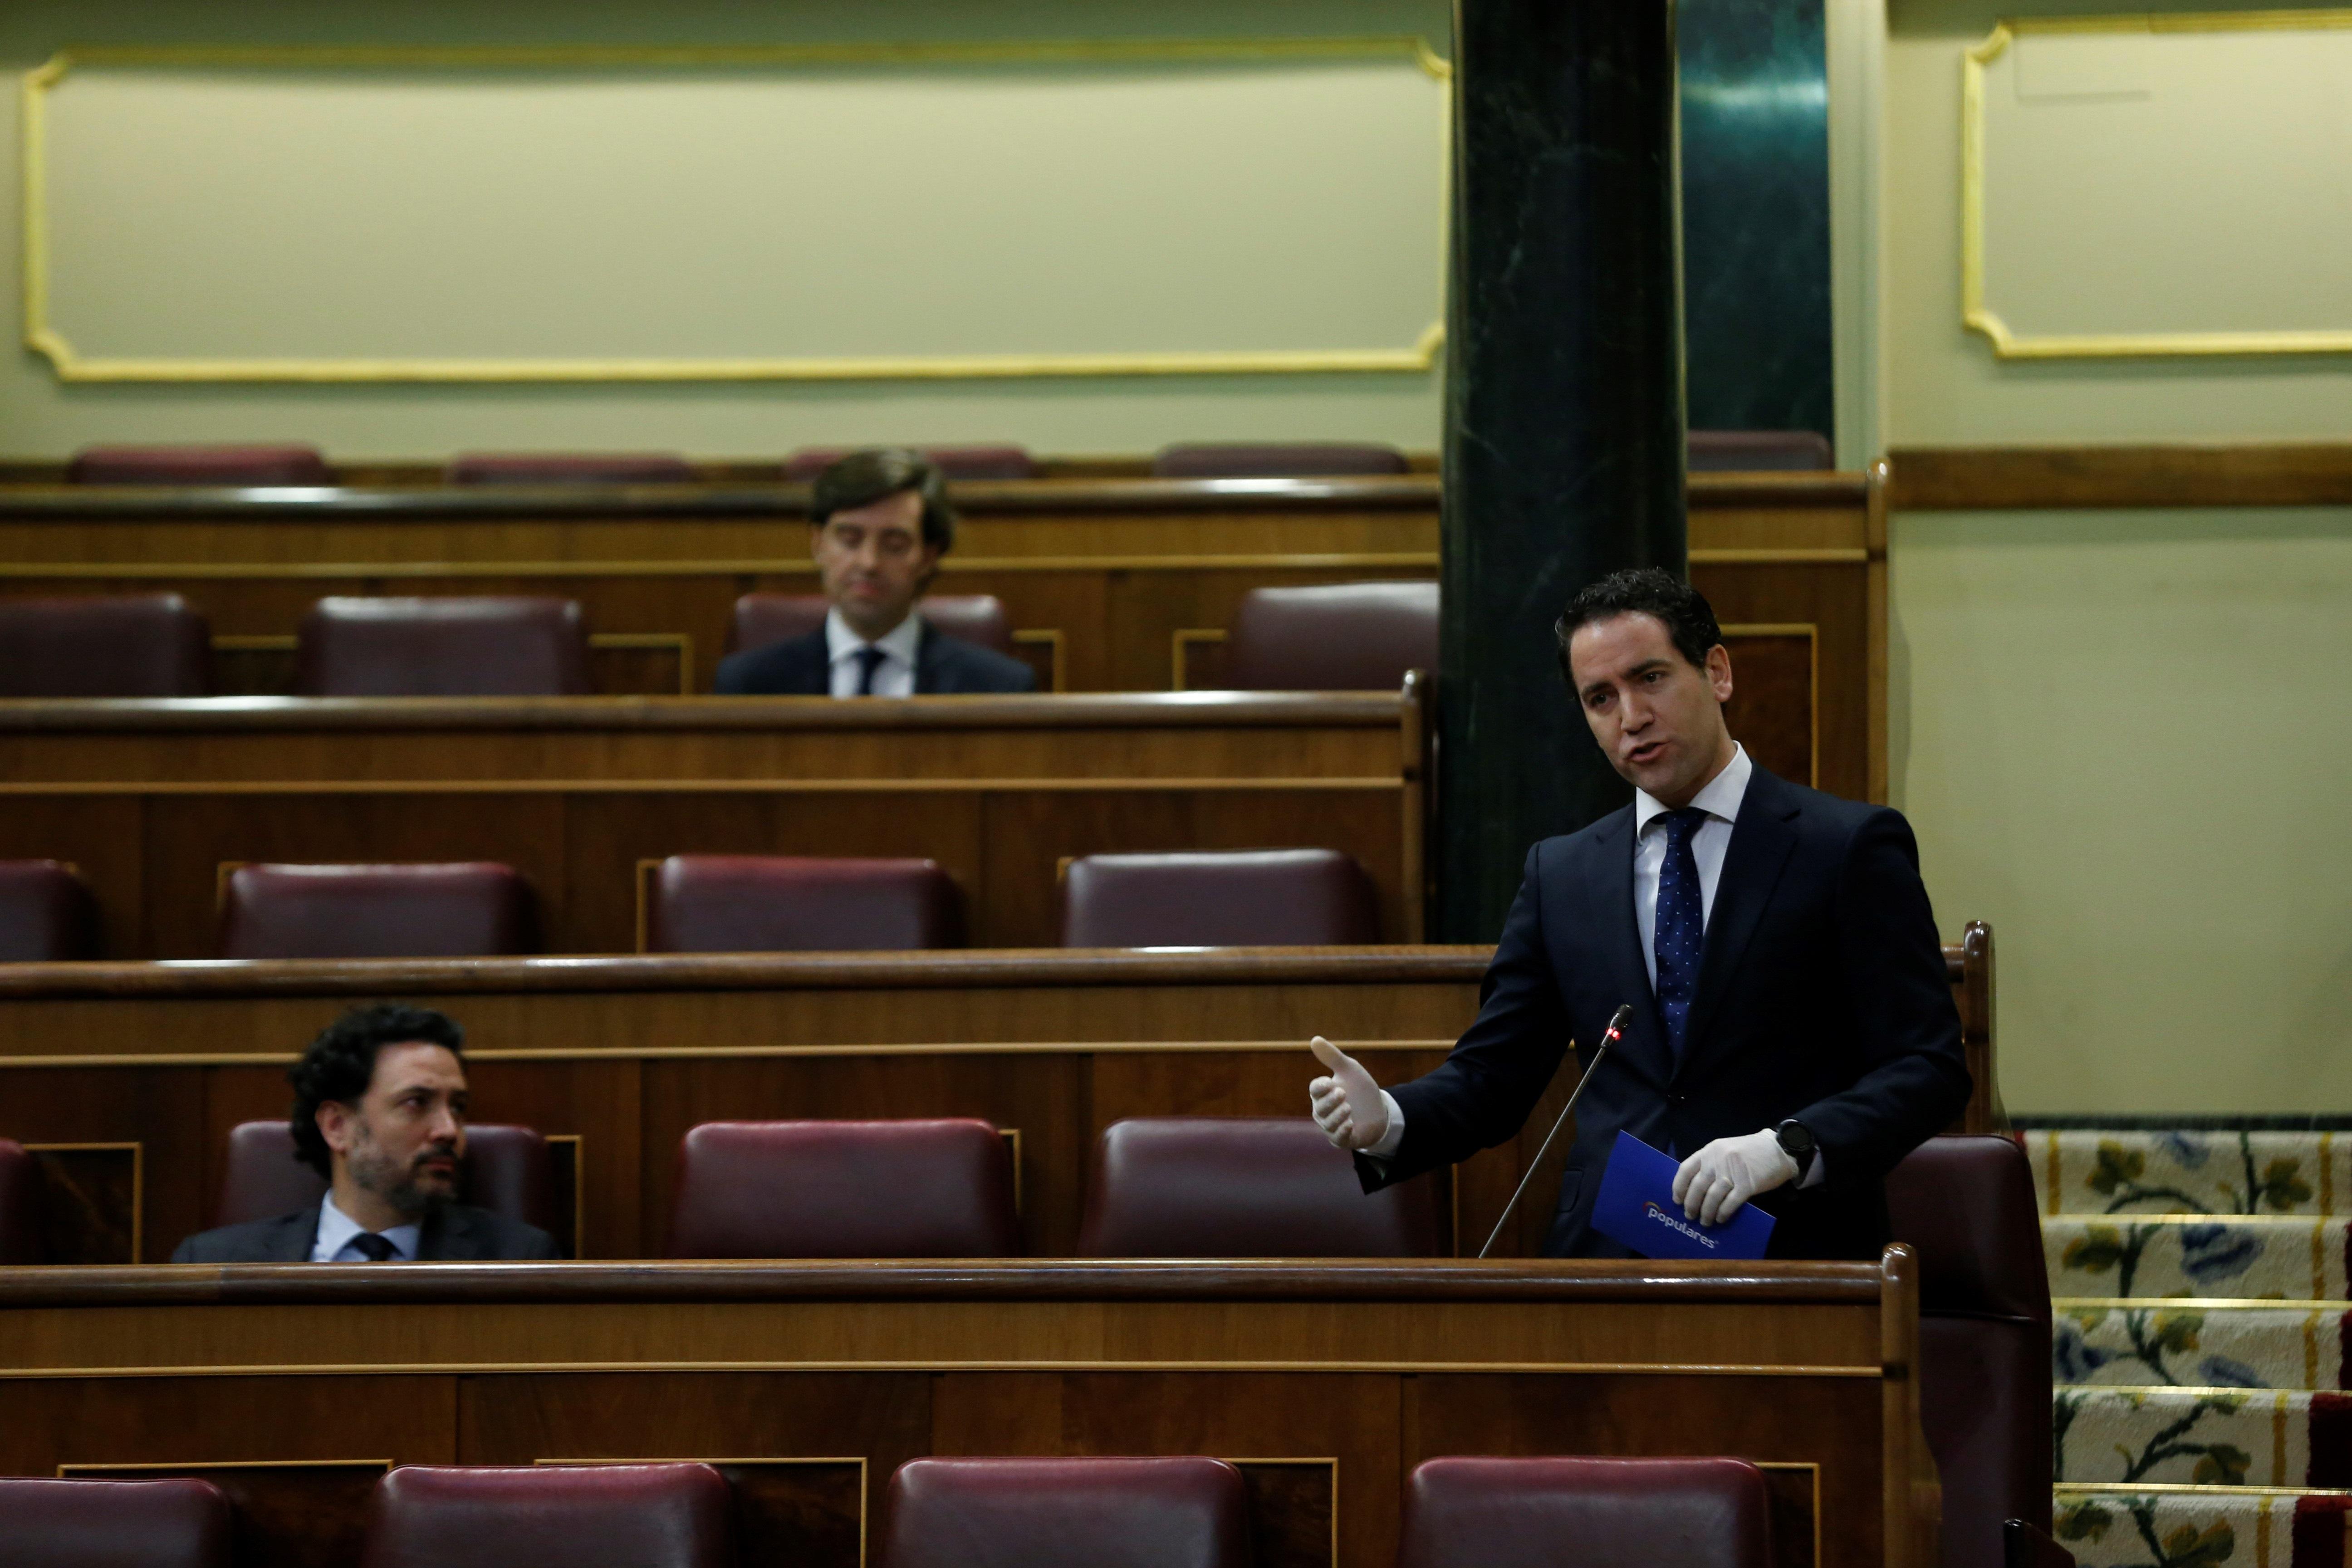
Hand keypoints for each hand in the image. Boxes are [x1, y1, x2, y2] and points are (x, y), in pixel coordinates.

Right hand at [1307, 1036, 1388, 1151]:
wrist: (1379, 1110)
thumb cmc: (1359, 1089)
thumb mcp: (1349, 1069)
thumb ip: (1332, 1056)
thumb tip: (1314, 1039)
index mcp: (1322, 1093)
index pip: (1315, 1090)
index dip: (1320, 1087)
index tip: (1329, 1082)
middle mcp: (1323, 1111)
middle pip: (1320, 1108)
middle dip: (1330, 1101)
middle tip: (1343, 1093)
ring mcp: (1332, 1126)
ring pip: (1328, 1124)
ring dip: (1337, 1116)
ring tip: (1349, 1108)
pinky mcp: (1343, 1139)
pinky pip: (1338, 1138)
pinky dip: (1342, 1132)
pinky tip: (1350, 1125)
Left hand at [1672, 1129, 1798, 1225]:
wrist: (1778, 1149)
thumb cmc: (1749, 1151)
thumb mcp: (1724, 1150)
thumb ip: (1710, 1164)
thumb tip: (1694, 1188)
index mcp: (1709, 1151)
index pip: (1685, 1170)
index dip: (1679, 1187)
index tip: (1677, 1200)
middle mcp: (1717, 1161)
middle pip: (1697, 1187)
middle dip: (1691, 1204)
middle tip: (1690, 1216)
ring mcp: (1733, 1172)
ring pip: (1712, 1197)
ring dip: (1707, 1213)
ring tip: (1705, 1222)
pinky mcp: (1747, 1185)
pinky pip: (1730, 1203)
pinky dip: (1723, 1213)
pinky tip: (1720, 1219)